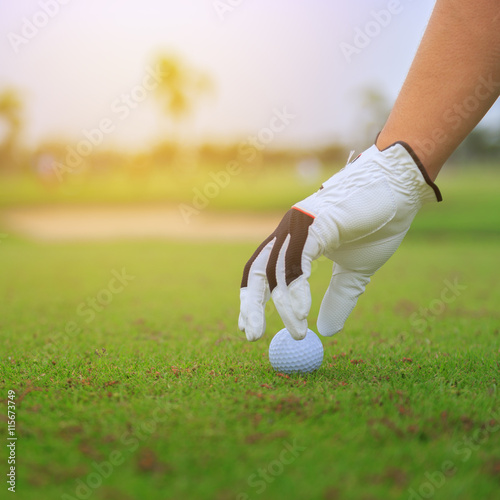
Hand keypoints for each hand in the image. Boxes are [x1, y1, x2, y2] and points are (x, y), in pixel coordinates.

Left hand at [239, 142, 441, 340]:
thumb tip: (325, 331)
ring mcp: (298, 225)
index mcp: (294, 242)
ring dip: (283, 305)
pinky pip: (297, 261)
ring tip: (297, 334)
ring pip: (274, 269)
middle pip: (256, 272)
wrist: (400, 193)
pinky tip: (303, 312)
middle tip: (251, 337)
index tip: (249, 328)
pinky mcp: (314, 223)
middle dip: (251, 305)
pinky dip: (297, 289)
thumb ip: (338, 299)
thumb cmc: (377, 226)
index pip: (263, 273)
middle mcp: (289, 232)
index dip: (254, 301)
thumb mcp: (355, 272)